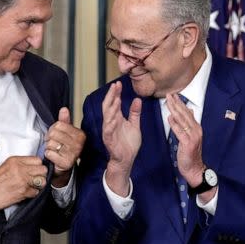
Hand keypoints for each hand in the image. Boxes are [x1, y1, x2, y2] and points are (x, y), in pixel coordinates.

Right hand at [0, 156, 47, 211]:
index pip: (37, 160)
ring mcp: (22, 181)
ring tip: (33, 186)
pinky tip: (26, 192)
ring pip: (42, 181)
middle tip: (36, 178)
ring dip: (39, 185)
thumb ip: (19, 164)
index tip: (36, 169)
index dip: (38, 165)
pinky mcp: (23, 192)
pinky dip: (33, 193)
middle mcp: (20, 169)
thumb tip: (32, 166)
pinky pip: (36, 192)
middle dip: (41, 175)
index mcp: (15, 161)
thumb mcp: (5, 166)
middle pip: (42, 169)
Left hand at [44, 107, 84, 186]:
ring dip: (48, 147)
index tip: (56, 135)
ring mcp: (73, 154)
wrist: (64, 166)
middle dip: (49, 138)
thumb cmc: (64, 148)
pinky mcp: (66, 163)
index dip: (53, 129)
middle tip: (53, 143)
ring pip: (50, 143)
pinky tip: (53, 157)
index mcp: (80, 134)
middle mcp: (78, 144)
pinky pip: (49, 153)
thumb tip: (64, 109)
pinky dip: (48, 155)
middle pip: (53, 133)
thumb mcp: (65, 132)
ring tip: (54, 150)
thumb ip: (64, 120)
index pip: (59, 124)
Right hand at [102, 81, 141, 195]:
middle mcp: (111, 122)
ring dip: (111, 108)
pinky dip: (110, 124)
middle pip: (109, 106)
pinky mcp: (109, 140)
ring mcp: (109, 130)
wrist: (126, 159)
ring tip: (116, 98)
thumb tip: (137, 99)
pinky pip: (108, 130)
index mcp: (117, 118)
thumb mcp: (135, 125)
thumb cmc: (129, 143)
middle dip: (111, 96)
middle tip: (115, 86)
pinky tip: (113, 118)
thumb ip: (135, 113)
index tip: (119, 84)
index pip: (114, 102)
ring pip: (107, 116)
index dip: (116, 93)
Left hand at [166, 93, 203, 185]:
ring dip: (175, 110)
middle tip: (169, 94)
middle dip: (176, 103)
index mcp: (196, 128)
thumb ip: (190, 123)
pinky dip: (175, 124)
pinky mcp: (188, 144)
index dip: (180, 103)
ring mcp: (193, 137)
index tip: (173, 95)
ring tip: (168, 102)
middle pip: (185, 114)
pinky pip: (180, 132)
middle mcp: (196, 130)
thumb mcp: (191, 136)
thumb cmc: (190, 153)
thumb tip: (190, 110)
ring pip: (182, 121)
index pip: (187, 112)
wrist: (194, 169)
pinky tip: (170, 117)